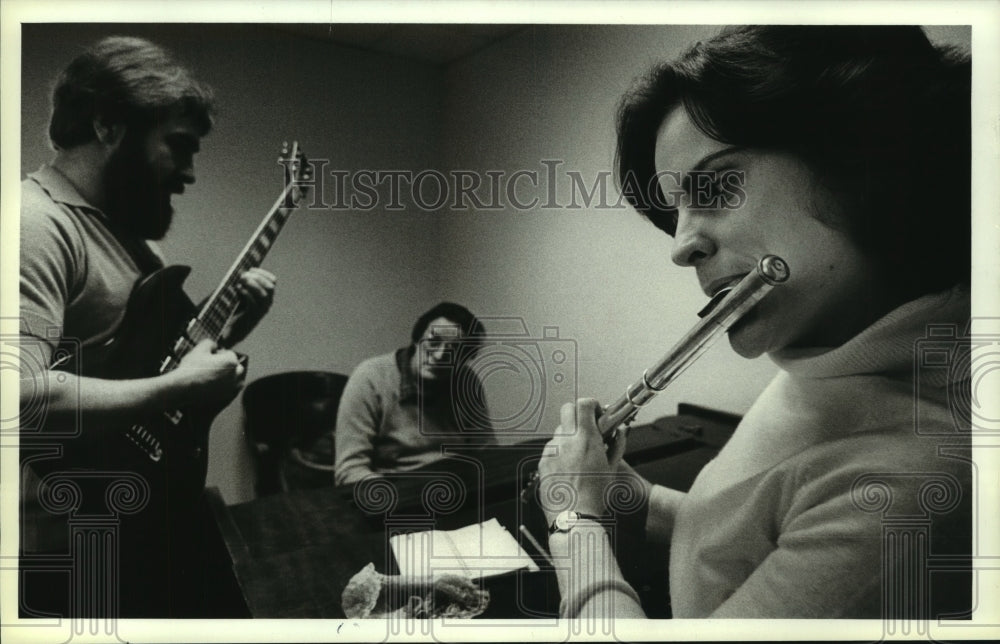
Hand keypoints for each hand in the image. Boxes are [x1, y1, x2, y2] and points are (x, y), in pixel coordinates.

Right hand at [172, 339, 245, 406]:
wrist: (183, 388)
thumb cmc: (192, 369)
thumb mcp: (200, 349)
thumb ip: (211, 343)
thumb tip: (214, 346)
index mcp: (232, 362)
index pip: (230, 354)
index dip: (220, 354)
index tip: (212, 357)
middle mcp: (236, 376)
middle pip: (236, 367)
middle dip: (228, 365)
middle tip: (214, 366)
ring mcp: (231, 389)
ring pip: (236, 380)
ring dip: (229, 377)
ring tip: (215, 376)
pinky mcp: (226, 399)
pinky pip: (230, 391)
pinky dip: (225, 388)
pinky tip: (214, 386)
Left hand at [221, 268, 275, 344]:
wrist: (231, 331)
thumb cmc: (234, 312)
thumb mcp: (241, 295)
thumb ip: (245, 285)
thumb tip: (242, 272)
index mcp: (266, 296)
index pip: (272, 281)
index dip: (263, 273)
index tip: (250, 269)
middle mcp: (267, 303)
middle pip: (270, 286)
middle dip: (257, 277)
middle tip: (244, 274)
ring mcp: (261, 310)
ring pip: (264, 294)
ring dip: (252, 284)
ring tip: (241, 280)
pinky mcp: (253, 316)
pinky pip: (253, 302)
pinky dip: (246, 293)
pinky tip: (238, 288)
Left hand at [537, 399, 621, 525]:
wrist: (574, 517)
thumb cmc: (594, 496)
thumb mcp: (612, 468)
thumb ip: (617, 445)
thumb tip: (620, 432)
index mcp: (586, 439)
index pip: (583, 404)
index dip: (591, 405)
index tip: (596, 412)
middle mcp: (566, 441)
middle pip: (567, 410)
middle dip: (578, 414)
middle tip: (587, 427)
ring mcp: (551, 450)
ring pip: (559, 431)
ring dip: (569, 436)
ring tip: (579, 455)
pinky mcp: (542, 462)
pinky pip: (551, 449)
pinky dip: (559, 453)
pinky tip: (568, 469)